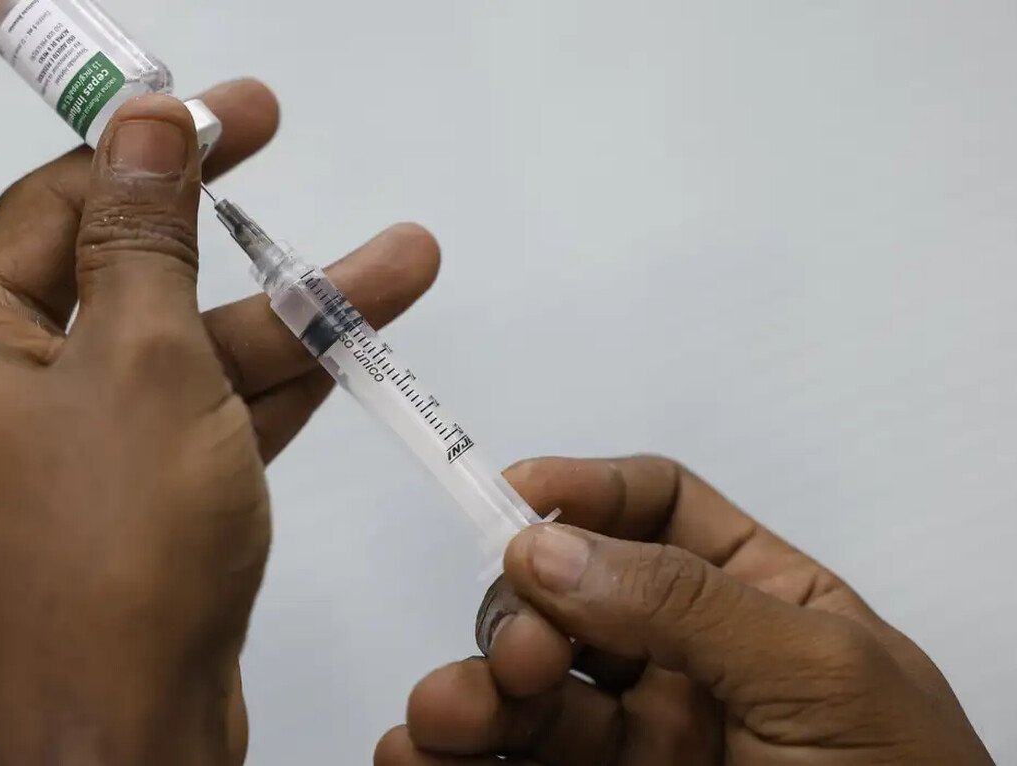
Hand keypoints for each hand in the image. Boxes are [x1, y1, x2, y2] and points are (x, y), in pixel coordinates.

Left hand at [0, 2, 438, 763]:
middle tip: (250, 116)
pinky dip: (266, 362)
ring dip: (260, 284)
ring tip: (387, 249)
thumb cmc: (98, 575)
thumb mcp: (141, 366)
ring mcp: (47, 427)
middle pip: (60, 224)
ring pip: (152, 315)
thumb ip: (145, 233)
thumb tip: (144, 120)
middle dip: (166, 171)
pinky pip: (187, 389)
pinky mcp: (115, 479)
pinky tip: (362, 327)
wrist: (128, 747)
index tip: (0, 1)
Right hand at [377, 456, 993, 764]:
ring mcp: (638, 741)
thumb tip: (553, 547)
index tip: (511, 495)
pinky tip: (416, 755)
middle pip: (567, 595)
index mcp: (757, 602)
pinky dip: (448, 755)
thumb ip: (688, 602)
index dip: (583, 491)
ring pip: (524, 686)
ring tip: (445, 717)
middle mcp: (686, 662)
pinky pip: (509, 763)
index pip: (656, 510)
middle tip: (523, 655)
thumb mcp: (823, 677)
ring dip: (468, 686)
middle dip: (521, 607)